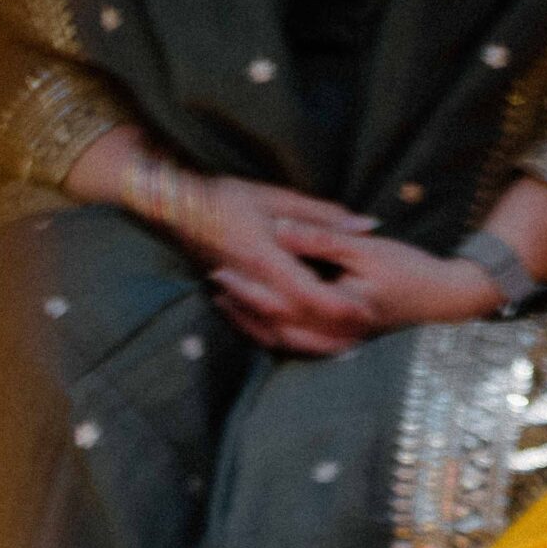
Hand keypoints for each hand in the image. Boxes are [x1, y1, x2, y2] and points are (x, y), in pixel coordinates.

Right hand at [198, 177, 382, 352]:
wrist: (179, 211)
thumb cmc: (226, 199)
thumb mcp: (276, 198)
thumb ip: (322, 216)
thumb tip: (366, 225)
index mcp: (267, 259)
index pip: (310, 293)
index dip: (339, 308)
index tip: (365, 314)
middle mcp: (254, 287)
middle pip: (300, 324)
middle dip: (332, 335)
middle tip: (363, 339)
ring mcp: (242, 301)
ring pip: (281, 336)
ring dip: (311, 346)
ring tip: (341, 349)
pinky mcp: (233, 307)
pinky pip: (260, 335)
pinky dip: (283, 344)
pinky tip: (303, 346)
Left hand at [215, 225, 498, 351]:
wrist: (443, 300)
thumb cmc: (409, 270)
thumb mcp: (366, 248)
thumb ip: (322, 238)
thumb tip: (282, 230)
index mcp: (341, 310)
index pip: (284, 302)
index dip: (248, 285)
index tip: (219, 264)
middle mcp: (336, 337)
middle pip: (275, 328)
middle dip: (241, 306)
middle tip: (212, 280)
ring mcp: (337, 347)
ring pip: (280, 342)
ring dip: (250, 321)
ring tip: (221, 296)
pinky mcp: (337, 347)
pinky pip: (294, 346)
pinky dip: (268, 330)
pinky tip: (248, 313)